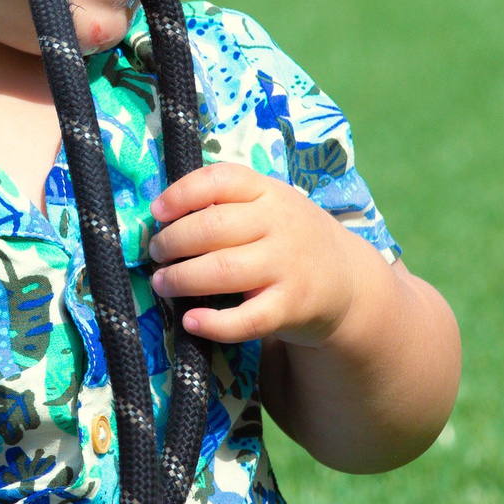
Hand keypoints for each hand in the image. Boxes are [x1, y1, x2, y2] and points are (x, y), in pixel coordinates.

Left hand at [146, 163, 387, 346]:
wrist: (347, 280)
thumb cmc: (289, 240)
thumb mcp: (269, 207)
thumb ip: (228, 205)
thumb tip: (162, 218)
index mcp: (269, 192)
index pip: (221, 180)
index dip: (181, 194)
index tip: (157, 212)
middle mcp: (280, 224)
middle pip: (213, 227)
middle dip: (172, 242)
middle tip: (156, 254)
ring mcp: (287, 266)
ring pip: (222, 270)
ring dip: (181, 279)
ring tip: (162, 284)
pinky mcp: (290, 307)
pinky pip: (246, 319)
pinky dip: (213, 323)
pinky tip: (191, 321)